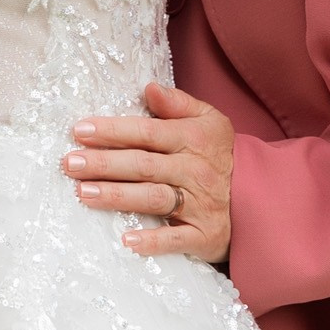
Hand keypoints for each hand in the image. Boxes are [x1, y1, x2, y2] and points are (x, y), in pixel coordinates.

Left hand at [64, 82, 234, 263]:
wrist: (260, 197)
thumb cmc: (220, 155)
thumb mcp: (209, 120)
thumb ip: (178, 103)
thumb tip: (149, 88)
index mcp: (193, 139)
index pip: (147, 132)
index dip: (113, 130)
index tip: (80, 130)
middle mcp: (194, 170)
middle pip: (143, 165)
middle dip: (104, 163)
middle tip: (70, 163)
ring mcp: (200, 204)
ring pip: (153, 198)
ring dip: (118, 196)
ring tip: (84, 193)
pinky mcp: (204, 235)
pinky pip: (176, 239)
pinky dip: (153, 241)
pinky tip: (126, 240)